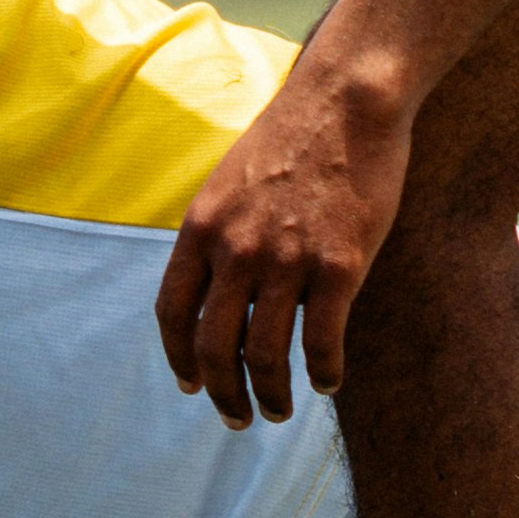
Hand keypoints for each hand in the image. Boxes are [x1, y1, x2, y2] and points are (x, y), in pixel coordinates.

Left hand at [154, 58, 415, 422]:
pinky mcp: (339, 266)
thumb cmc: (292, 137)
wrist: (346, 99)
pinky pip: (322, 342)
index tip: (192, 385)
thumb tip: (217, 289)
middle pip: (215, 348)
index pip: (173, 312)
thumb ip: (218, 234)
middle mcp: (235, 249)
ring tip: (280, 411)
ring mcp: (286, 260)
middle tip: (239, 418)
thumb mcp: (230, 181)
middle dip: (224, 395)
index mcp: (202, 227)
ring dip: (271, 396)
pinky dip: (323, 373)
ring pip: (267, 356)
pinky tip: (328, 382)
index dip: (179, 358)